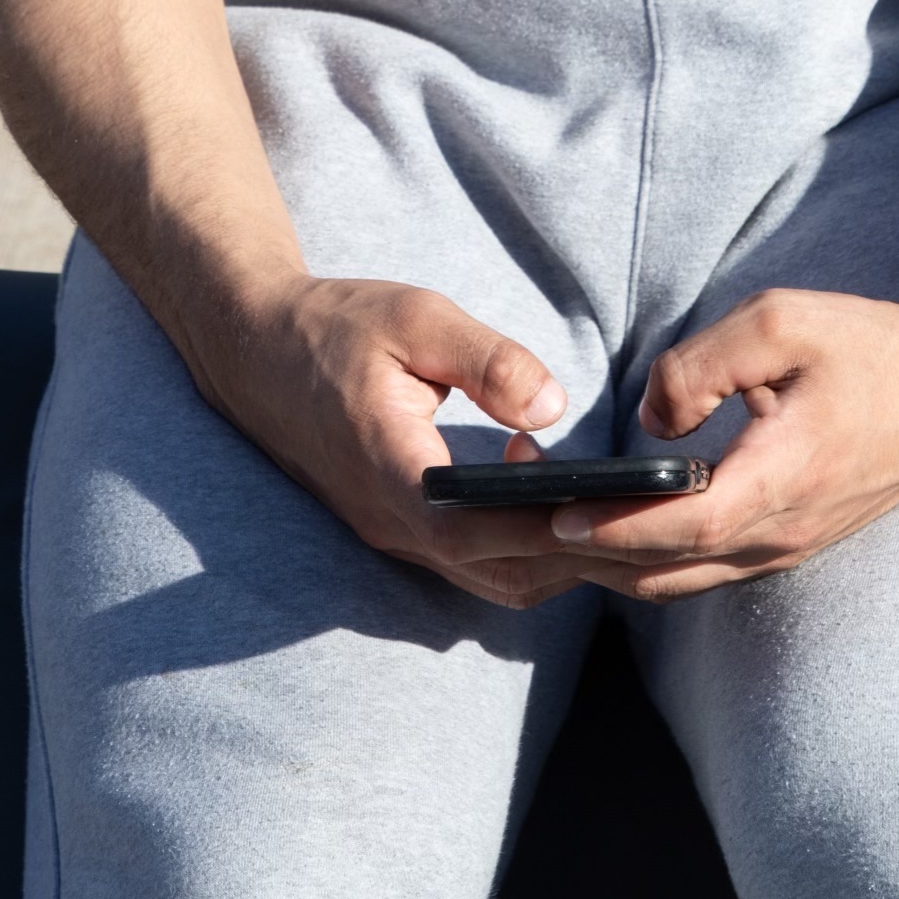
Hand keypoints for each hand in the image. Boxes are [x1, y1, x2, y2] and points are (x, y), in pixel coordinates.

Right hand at [181, 272, 597, 610]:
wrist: (252, 348)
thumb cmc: (336, 325)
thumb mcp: (415, 319)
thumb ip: (487, 361)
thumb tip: (552, 405)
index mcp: (395, 472)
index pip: (487, 531)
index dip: (556, 529)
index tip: (621, 508)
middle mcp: (392, 523)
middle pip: (502, 572)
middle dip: (577, 554)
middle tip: (646, 518)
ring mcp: (389, 534)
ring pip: (489, 579)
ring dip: (551, 559)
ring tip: (612, 510)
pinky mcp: (392, 527)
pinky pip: (468, 564)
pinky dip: (518, 549)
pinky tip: (544, 493)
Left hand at [544, 288, 898, 602]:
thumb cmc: (865, 344)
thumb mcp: (779, 321)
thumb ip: (701, 364)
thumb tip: (650, 419)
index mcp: (785, 478)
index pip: (684, 527)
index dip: (616, 527)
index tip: (556, 514)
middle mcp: (785, 531)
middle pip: (669, 571)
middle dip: (590, 557)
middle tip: (517, 531)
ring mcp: (790, 547)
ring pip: (683, 580)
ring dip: (614, 565)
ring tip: (543, 535)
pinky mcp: (790, 542)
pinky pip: (706, 569)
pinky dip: (649, 561)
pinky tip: (606, 534)